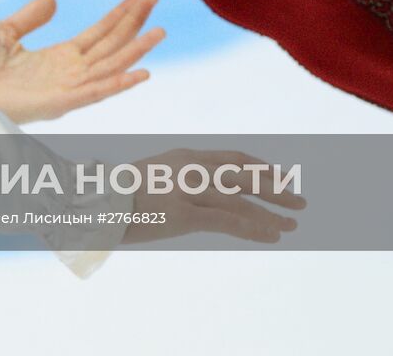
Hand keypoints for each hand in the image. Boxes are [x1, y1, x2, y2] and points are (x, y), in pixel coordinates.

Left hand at [0, 0, 163, 123]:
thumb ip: (31, 17)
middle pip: (110, 46)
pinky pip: (94, 93)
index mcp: (58, 58)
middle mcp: (68, 74)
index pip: (99, 34)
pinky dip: (119, 84)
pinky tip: (142, 72)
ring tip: (159, 32)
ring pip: (110, 67)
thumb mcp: (5, 30)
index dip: (121, 14)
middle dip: (134, 23)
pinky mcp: (57, 104)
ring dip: (136, 51)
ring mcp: (65, 90)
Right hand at [119, 149, 305, 244]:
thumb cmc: (115, 194)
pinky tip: (273, 236)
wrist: (93, 201)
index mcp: (184, 155)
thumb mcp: (151, 178)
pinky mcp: (184, 213)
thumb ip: (175, 180)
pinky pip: (229, 221)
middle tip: (299, 199)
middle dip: (275, 186)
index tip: (279, 176)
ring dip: (271, 212)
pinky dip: (255, 228)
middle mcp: (191, 167)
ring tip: (293, 223)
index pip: (231, 158)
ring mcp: (188, 189)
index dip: (259, 167)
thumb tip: (189, 195)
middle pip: (244, 174)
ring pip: (242, 199)